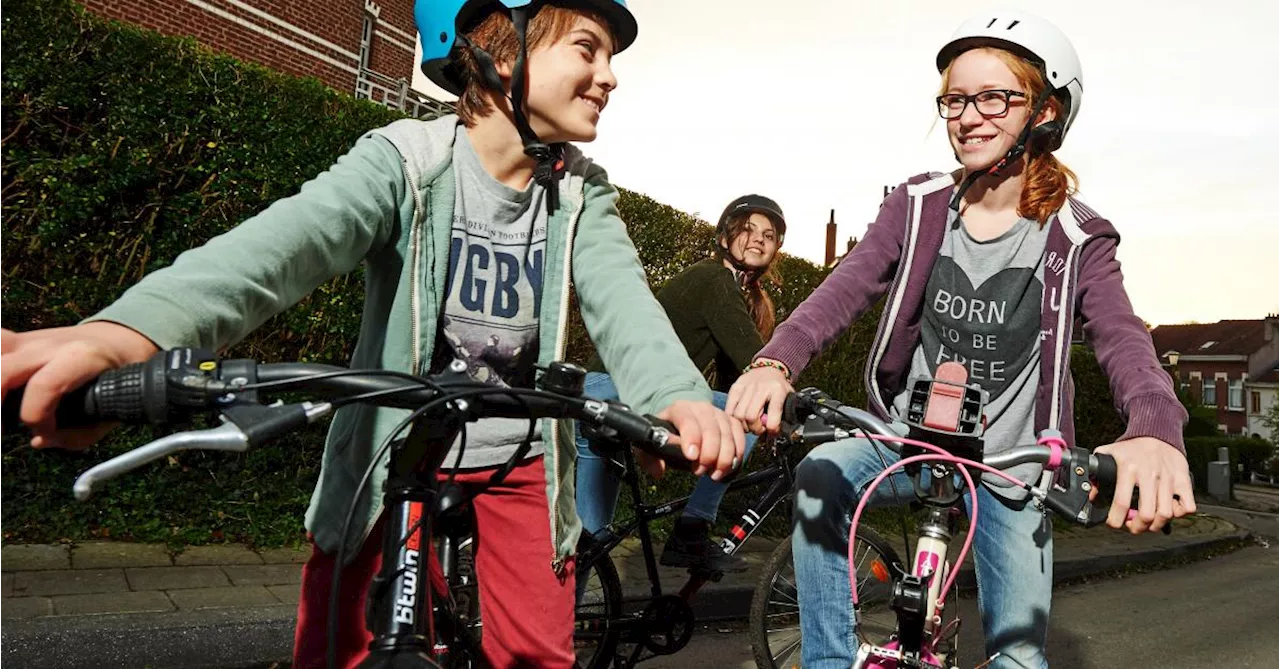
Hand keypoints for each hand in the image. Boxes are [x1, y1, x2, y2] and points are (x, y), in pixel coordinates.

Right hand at [0, 323, 157, 449]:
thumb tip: (38, 440)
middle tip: (3, 430)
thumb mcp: (111, 410)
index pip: (45, 386)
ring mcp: (30, 340)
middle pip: (4, 371)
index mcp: (81, 359)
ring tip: (0, 413)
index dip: (37, 418)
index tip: (44, 432)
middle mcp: (50, 345)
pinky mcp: (15, 340)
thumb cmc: (112, 379)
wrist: (116, 342)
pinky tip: (1, 392)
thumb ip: (77, 434)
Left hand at [652, 400, 744, 481]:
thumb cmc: (667, 434)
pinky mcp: (731, 422)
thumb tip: (659, 471)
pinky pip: (739, 436)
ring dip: (724, 458)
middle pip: (711, 429)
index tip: (692, 457)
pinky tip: (729, 467)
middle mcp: (701, 408)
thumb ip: (649, 458)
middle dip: (709, 454)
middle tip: (700, 471)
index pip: (688, 420)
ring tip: (714, 474)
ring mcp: (718, 414)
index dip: (692, 438)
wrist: (680, 421)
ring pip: (728, 434)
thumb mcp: (650, 444)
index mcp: (679, 409)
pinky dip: (737, 454)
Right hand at [725, 364, 792, 434]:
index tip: (772, 431)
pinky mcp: (735, 387)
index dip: (772, 428)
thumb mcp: (789, 399)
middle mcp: (761, 387)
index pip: (773, 413)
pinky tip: (741, 419)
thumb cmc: (778, 388)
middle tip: (760, 429)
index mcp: (778, 390)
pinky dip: (734, 419)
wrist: (769, 369)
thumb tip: (774, 433)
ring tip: (751, 424)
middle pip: (750, 416)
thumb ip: (785, 415)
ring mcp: (746, 386)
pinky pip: (729, 410)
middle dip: (755, 429)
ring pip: (738, 415)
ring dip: (744, 425)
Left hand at [1093, 437, 1196, 533]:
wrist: (1157, 433)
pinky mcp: (1184, 480)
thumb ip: (1095, 473)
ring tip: (1149, 523)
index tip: (1114, 523)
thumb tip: (1091, 494)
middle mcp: (1149, 475)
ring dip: (1156, 525)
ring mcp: (1168, 479)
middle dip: (1138, 527)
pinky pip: (1187, 507)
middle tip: (1133, 527)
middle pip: (1147, 514)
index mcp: (1128, 469)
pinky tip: (1169, 511)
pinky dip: (1179, 515)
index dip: (1116, 519)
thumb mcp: (1108, 454)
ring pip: (1166, 514)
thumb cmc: (1132, 447)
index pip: (1122, 502)